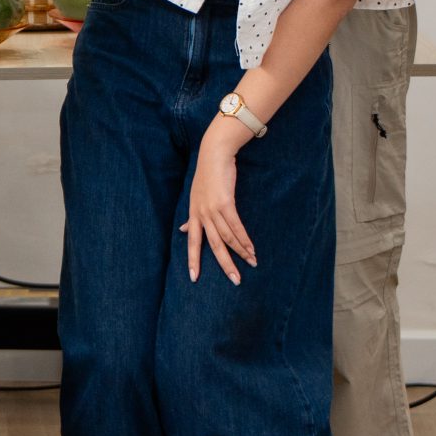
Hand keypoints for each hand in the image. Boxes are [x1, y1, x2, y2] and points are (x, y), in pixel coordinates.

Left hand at [181, 125, 256, 282]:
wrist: (213, 155)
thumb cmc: (207, 176)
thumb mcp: (195, 197)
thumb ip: (192, 217)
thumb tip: (183, 230)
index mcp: (193, 214)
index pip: (192, 243)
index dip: (192, 260)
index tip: (193, 278)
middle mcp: (201, 214)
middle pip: (212, 245)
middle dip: (224, 264)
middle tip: (235, 280)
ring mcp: (212, 209)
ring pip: (227, 237)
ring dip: (241, 252)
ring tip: (251, 263)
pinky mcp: (225, 203)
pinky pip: (236, 226)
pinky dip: (244, 239)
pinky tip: (251, 249)